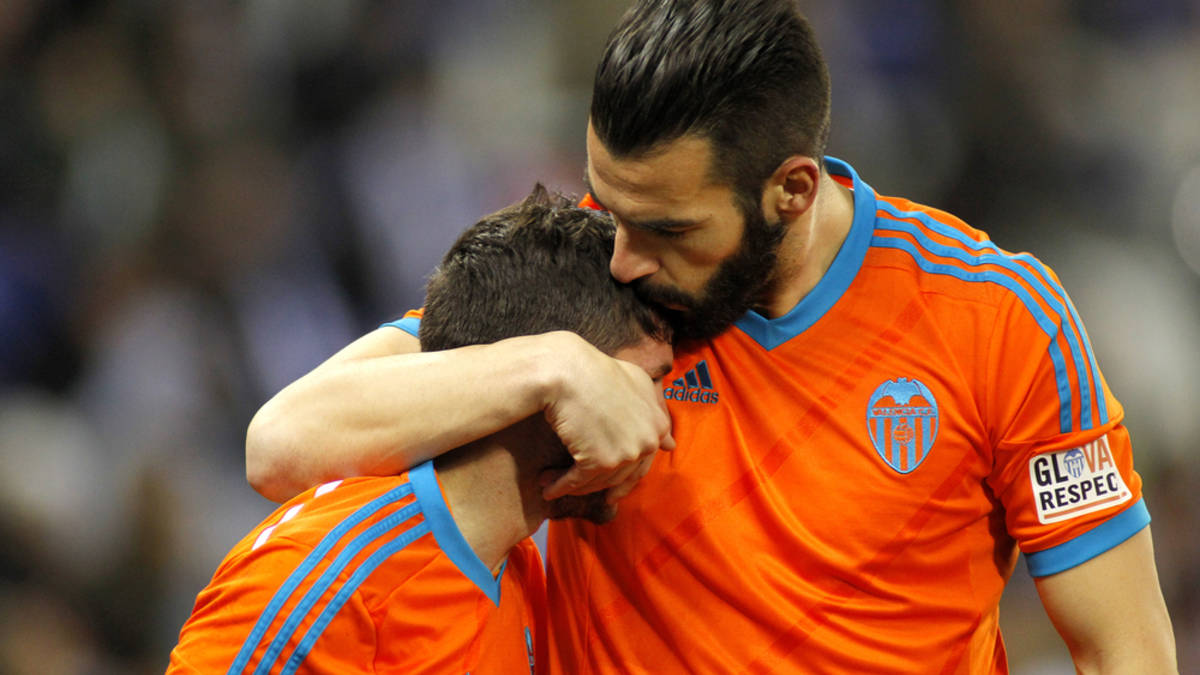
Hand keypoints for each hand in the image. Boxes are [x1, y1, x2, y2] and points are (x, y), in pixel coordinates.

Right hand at [540, 334, 673, 500]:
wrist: (567, 370)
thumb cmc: (596, 369)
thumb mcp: (637, 383)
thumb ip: (654, 412)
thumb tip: (670, 445)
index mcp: (658, 425)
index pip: (643, 461)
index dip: (624, 473)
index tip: (608, 480)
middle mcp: (647, 441)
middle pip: (621, 476)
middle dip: (601, 485)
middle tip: (584, 488)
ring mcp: (626, 453)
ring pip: (598, 481)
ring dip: (574, 485)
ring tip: (550, 480)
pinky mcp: (600, 462)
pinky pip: (577, 482)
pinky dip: (559, 486)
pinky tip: (546, 487)